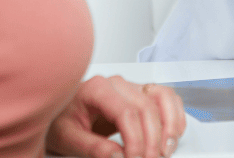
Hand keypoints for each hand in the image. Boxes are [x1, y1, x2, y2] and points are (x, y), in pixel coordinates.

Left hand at [46, 75, 185, 157]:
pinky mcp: (140, 95)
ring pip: (163, 97)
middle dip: (153, 139)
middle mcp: (118, 83)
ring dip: (170, 125)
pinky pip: (165, 98)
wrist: (59, 111)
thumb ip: (91, 147)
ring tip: (166, 149)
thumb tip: (117, 156)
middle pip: (147, 107)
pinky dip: (174, 115)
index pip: (127, 112)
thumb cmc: (60, 118)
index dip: (135, 140)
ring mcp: (131, 87)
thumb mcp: (65, 137)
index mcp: (98, 88)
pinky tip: (172, 135)